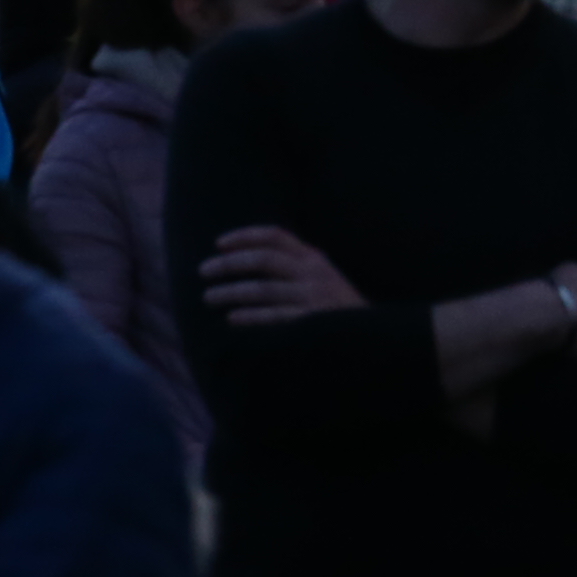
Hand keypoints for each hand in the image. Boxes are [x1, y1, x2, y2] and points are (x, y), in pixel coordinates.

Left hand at [202, 225, 367, 325]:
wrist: (373, 340)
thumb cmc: (337, 311)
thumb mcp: (322, 279)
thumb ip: (295, 267)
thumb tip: (249, 261)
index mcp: (314, 259)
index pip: (275, 237)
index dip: (244, 236)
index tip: (218, 243)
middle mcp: (314, 273)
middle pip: (262, 260)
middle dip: (229, 264)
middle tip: (203, 272)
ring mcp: (313, 298)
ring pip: (262, 289)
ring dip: (230, 292)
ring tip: (208, 297)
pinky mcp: (311, 323)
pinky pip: (273, 317)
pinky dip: (250, 316)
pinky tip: (231, 319)